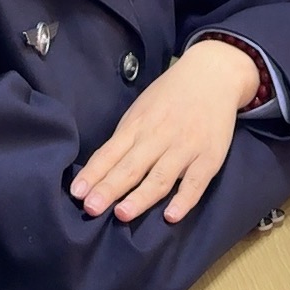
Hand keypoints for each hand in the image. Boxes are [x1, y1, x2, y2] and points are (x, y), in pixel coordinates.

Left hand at [70, 39, 259, 224]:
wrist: (212, 74)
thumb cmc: (170, 96)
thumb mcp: (142, 110)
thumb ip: (125, 139)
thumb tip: (100, 170)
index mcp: (137, 124)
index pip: (110, 153)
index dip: (93, 173)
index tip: (76, 193)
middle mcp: (158, 136)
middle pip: (131, 166)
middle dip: (110, 188)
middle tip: (91, 207)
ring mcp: (185, 147)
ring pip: (161, 176)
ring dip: (141, 197)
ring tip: (122, 214)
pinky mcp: (209, 157)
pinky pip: (196, 182)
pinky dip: (184, 199)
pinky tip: (171, 216)